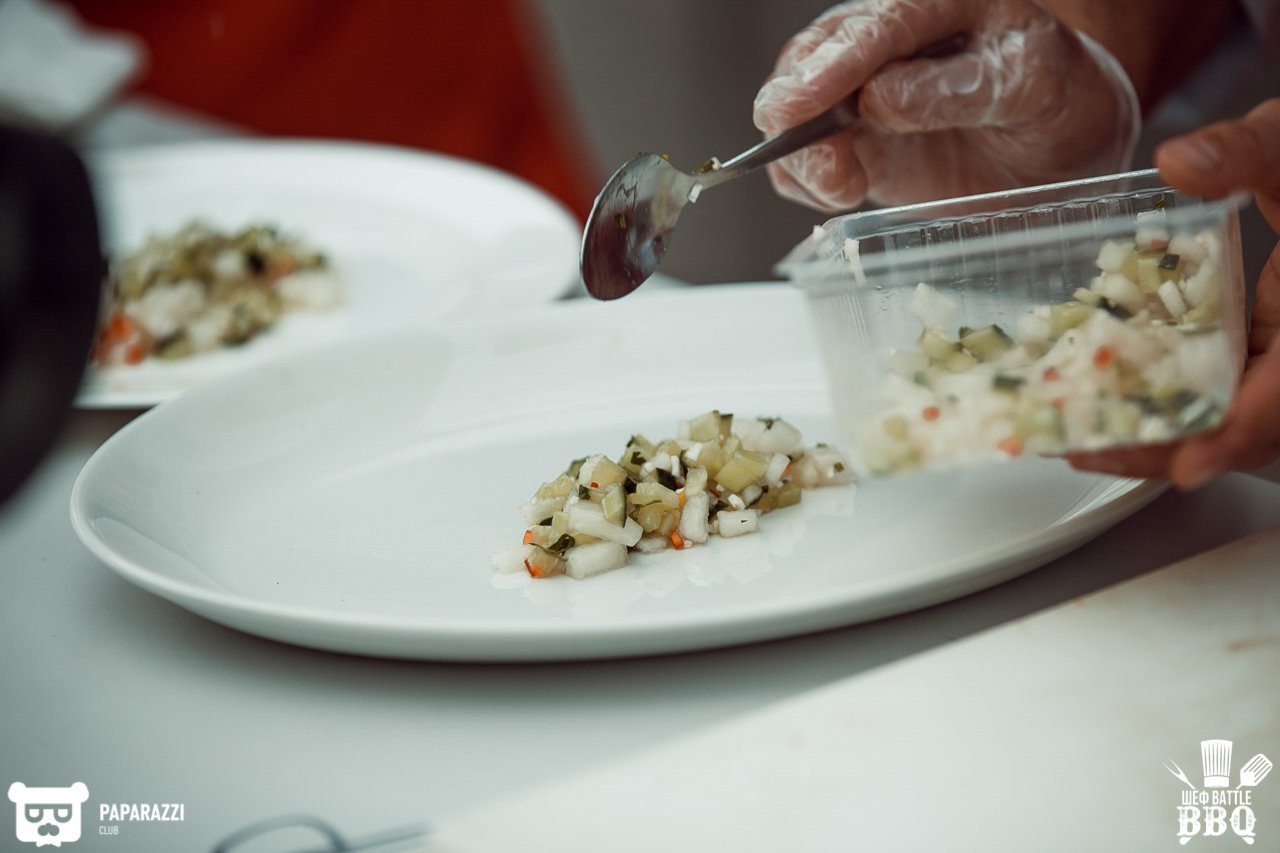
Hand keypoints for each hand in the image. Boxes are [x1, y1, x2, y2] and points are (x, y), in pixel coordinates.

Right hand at [753, 0, 1139, 210]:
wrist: (1063, 156)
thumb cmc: (1059, 107)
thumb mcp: (1034, 88)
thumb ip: (962, 88)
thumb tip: (880, 99)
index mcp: (943, 3)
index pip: (878, 26)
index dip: (835, 63)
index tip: (803, 102)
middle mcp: (890, 39)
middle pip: (814, 56)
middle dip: (796, 100)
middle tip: (793, 139)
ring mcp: (863, 90)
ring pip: (795, 106)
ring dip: (801, 149)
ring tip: (839, 183)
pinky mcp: (852, 142)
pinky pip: (804, 157)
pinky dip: (804, 177)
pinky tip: (838, 190)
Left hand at [1068, 98, 1279, 488]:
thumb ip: (1246, 152)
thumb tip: (1177, 162)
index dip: (1237, 436)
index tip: (1188, 466)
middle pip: (1249, 428)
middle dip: (1172, 451)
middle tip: (1088, 453)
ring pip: (1231, 417)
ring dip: (1160, 435)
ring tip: (1079, 438)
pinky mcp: (1261, 345)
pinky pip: (1219, 387)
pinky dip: (1165, 400)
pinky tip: (1106, 395)